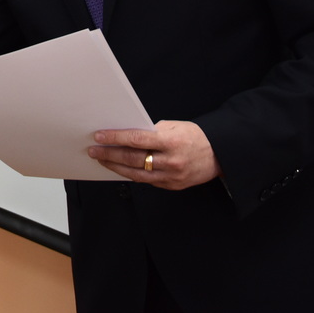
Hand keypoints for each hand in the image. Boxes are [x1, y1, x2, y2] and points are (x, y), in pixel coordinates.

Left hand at [88, 120, 220, 189]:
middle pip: (133, 159)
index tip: (99, 136)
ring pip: (136, 174)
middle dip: (110, 154)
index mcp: (171, 142)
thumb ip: (152, 131)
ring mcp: (172, 176)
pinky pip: (147, 181)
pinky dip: (132, 174)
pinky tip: (120, 169)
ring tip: (102, 160)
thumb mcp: (174, 126)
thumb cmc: (195, 136)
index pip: (137, 140)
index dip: (115, 138)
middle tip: (94, 150)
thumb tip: (128, 135)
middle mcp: (171, 161)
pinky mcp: (172, 186)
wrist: (219, 155)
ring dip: (116, 167)